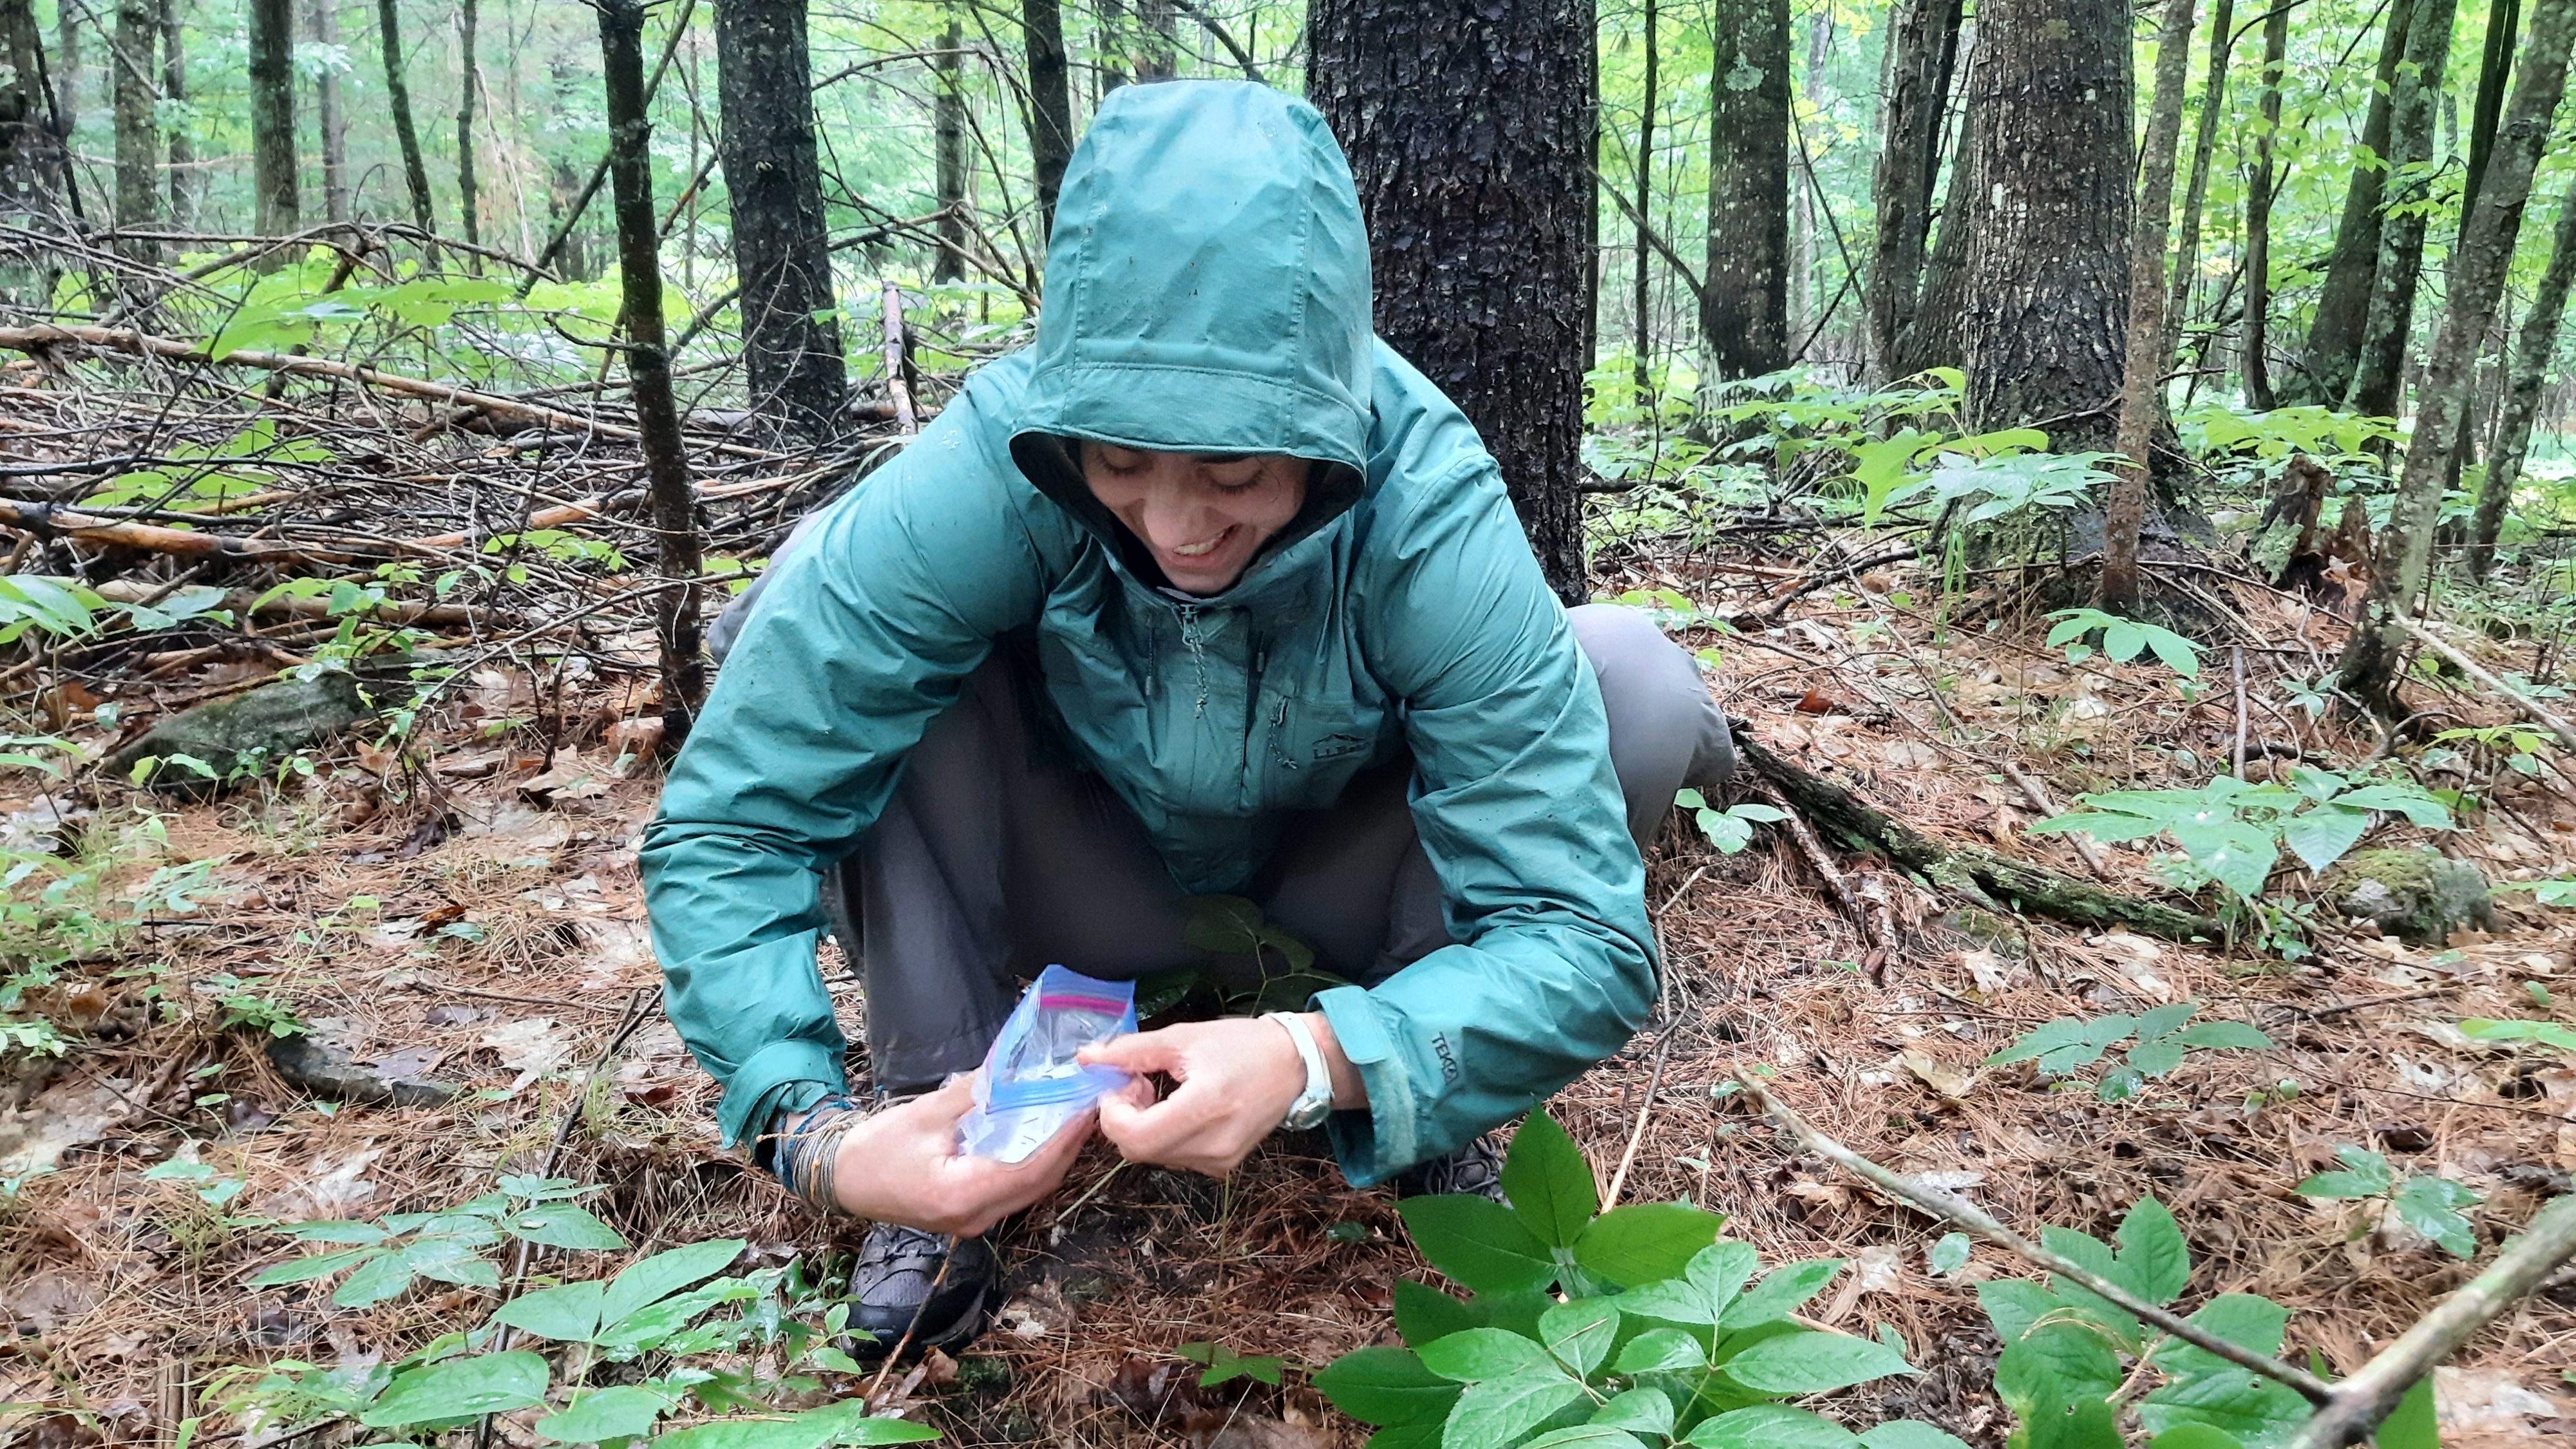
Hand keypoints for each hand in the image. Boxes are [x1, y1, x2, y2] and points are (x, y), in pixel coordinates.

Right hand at [793, 1075, 1091, 1234]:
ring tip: (1072, 1117)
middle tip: (1088, 1106)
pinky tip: (1042, 1136)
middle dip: (1068, 1146)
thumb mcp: (926, 1114)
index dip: (1064, 1139)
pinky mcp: (971, 1215)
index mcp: (962, 1194)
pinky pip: (1015, 1191)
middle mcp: (975, 1217)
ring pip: (1031, 1190)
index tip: (1085, 1108)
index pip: (1031, 1168)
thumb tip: (1015, 1070)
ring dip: (1055, 1156)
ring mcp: (974, 1221)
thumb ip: (975, 1093)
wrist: (843, 1180)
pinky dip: (1034, 1164)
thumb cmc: (877, 1149)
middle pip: (1039, 1183)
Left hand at [1079, 1013, 1362, 1176]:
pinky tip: (1180, 1110)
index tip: (1122, 1083)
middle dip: (1125, 1118)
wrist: (1295, 1065)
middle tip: (1139, 1083)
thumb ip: (1132, 1051)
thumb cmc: (1242, 1045)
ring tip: (1162, 1094)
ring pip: (1154, 1156)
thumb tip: (1087, 1059)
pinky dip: (1164, 1136)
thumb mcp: (1184, 1037)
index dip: (1113, 1113)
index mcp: (1205, 1107)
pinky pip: (1174, 1158)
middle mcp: (1212, 1145)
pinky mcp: (1223, 1167)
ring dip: (1143, 1127)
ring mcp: (1219, 1161)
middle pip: (1138, 1150)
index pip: (1134, 1137)